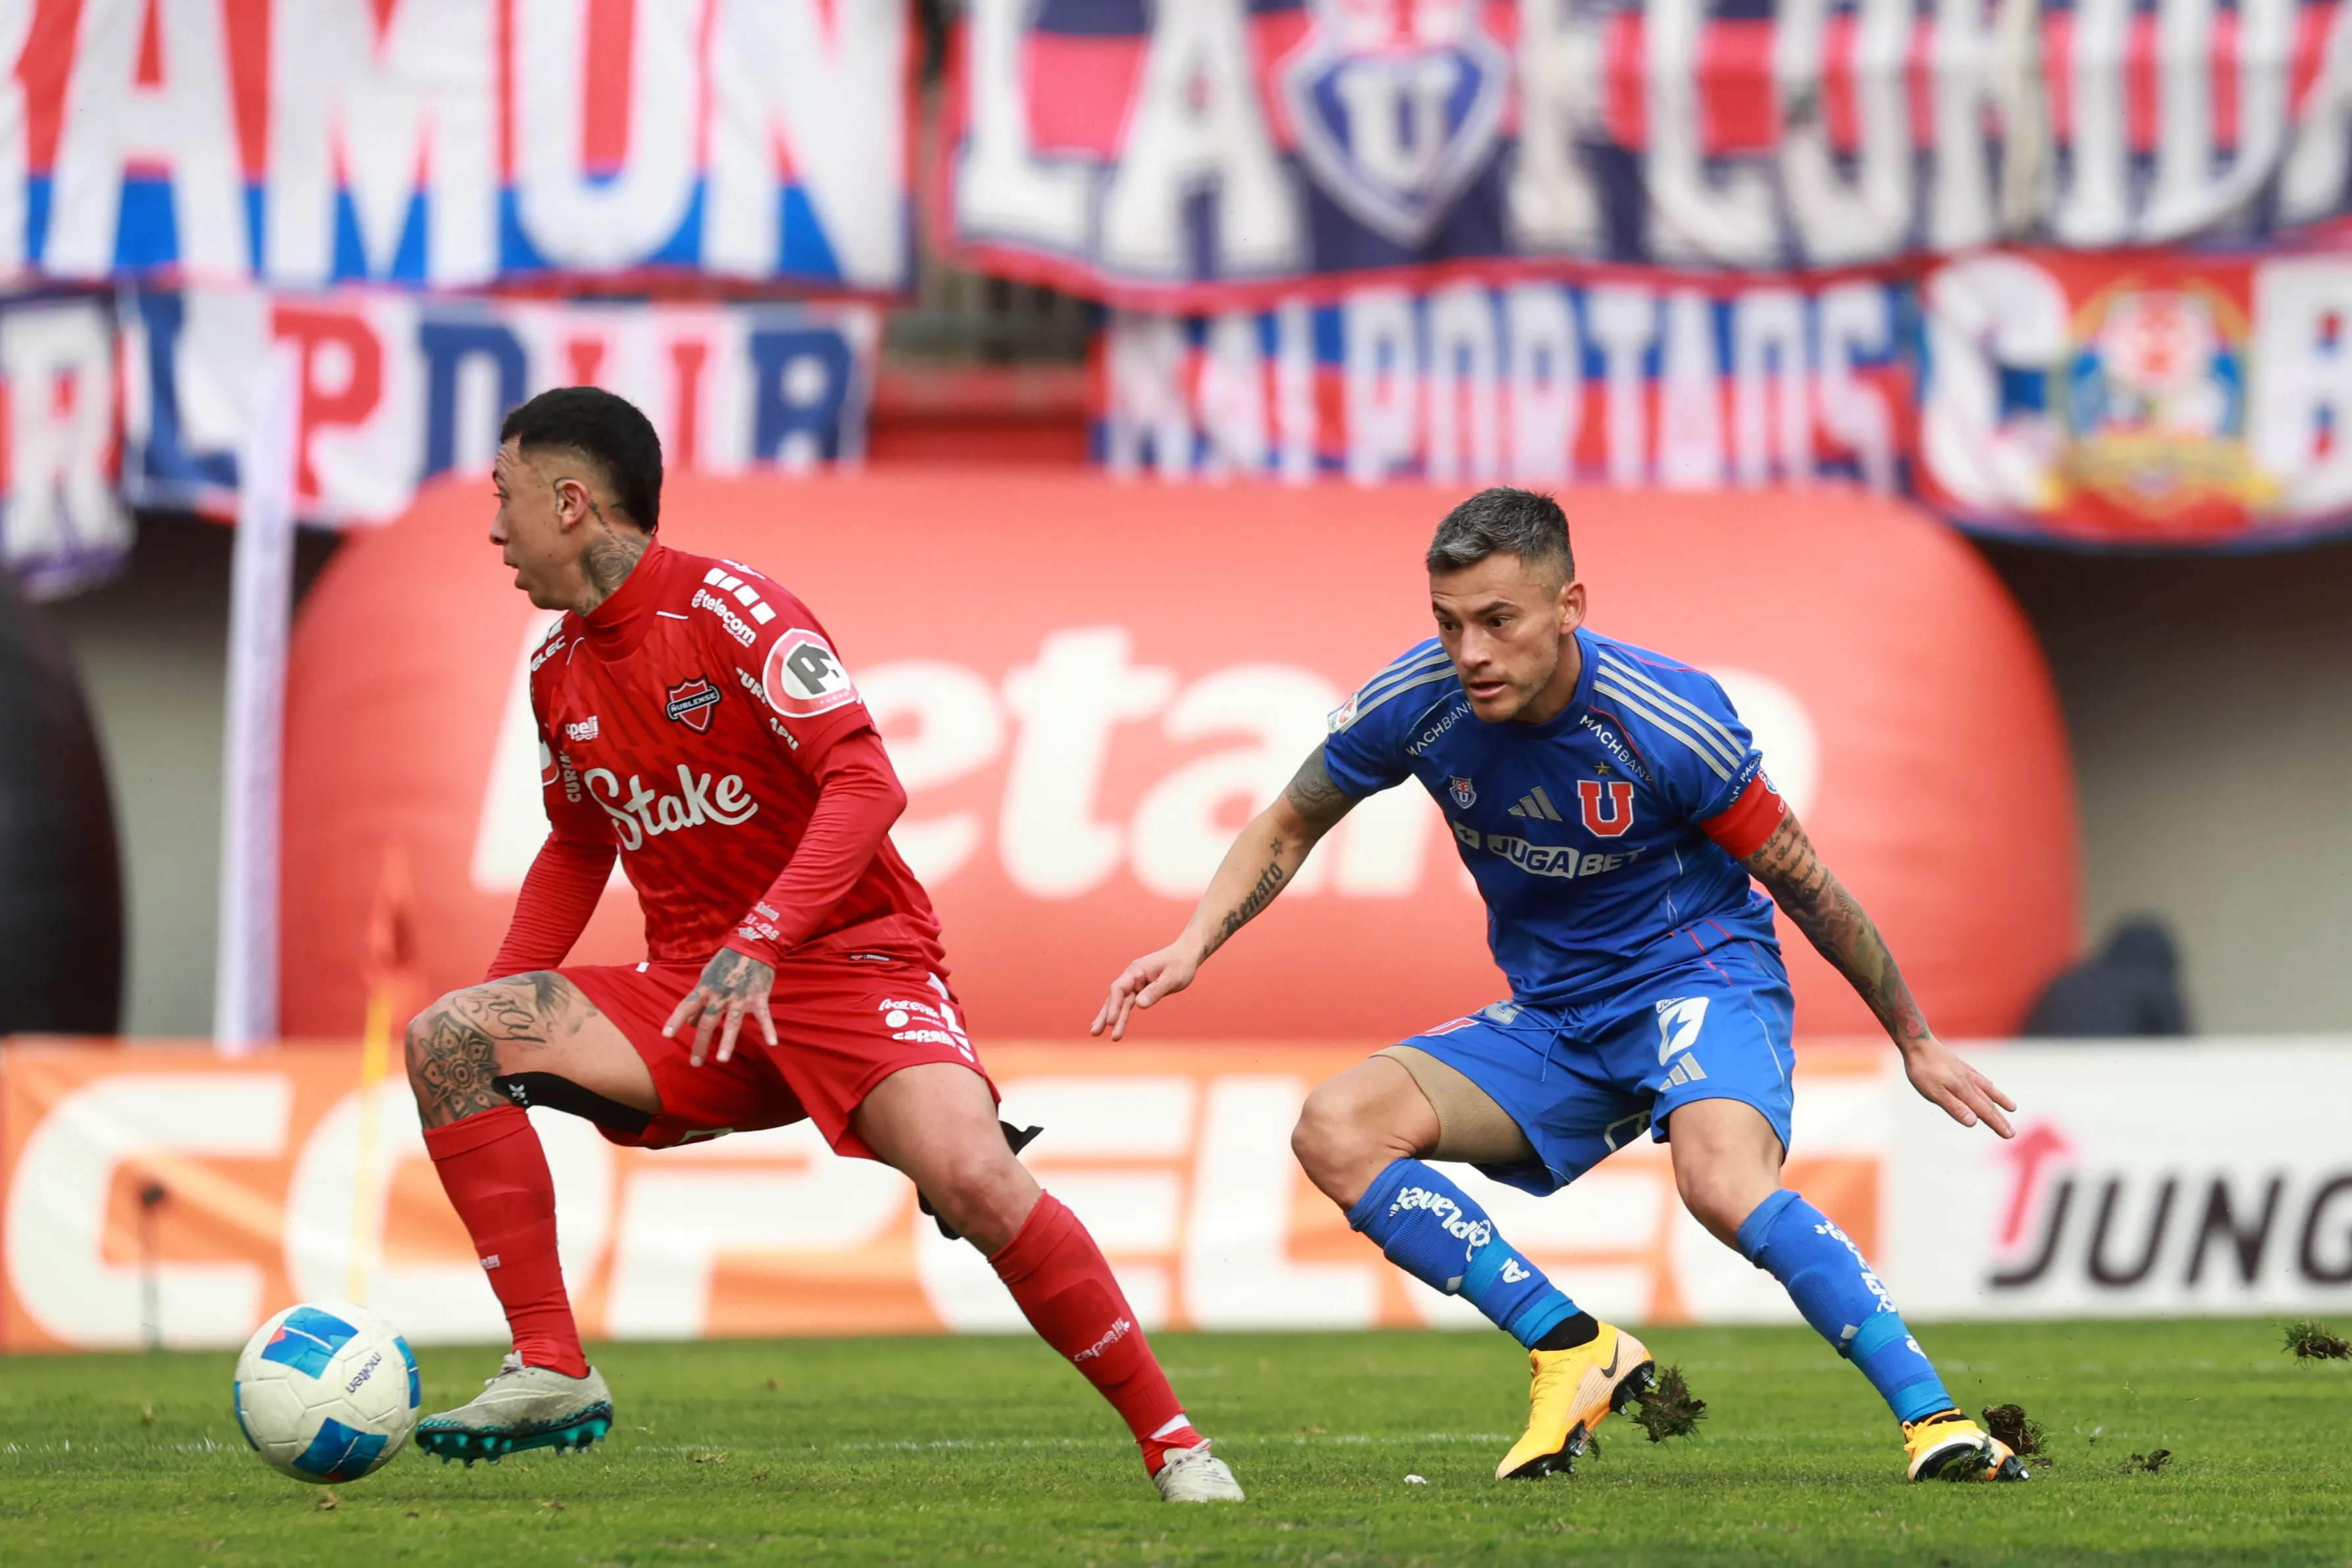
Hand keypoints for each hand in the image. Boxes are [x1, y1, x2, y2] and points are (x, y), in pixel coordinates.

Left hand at [662, 948, 777, 1065]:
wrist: (754, 945)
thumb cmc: (727, 961)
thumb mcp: (707, 976)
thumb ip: (700, 998)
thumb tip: (691, 1022)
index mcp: (705, 988)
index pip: (686, 1006)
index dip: (675, 1020)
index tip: (666, 1035)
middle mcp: (720, 995)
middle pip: (707, 1023)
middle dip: (700, 1044)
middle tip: (695, 1063)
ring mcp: (740, 997)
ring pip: (732, 1023)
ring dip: (727, 1042)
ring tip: (722, 1060)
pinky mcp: (758, 997)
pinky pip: (764, 1016)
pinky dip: (769, 1029)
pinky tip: (772, 1043)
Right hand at [1089, 942, 1201, 1041]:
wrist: (1186, 954)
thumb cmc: (1181, 965)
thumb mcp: (1172, 978)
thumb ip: (1156, 991)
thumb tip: (1139, 1005)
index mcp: (1137, 970)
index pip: (1119, 989)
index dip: (1114, 1006)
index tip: (1111, 1022)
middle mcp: (1131, 976)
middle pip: (1115, 997)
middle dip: (1105, 1015)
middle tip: (1095, 1033)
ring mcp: (1133, 982)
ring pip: (1118, 1002)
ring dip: (1108, 1017)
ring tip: (1095, 1033)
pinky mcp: (1138, 989)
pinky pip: (1125, 1003)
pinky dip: (1117, 1013)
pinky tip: (1109, 1023)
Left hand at [1901, 1033, 2015, 1137]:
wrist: (1918, 1042)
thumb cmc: (1923, 1070)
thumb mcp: (1935, 1093)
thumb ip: (1955, 1107)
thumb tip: (1974, 1122)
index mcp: (1964, 1091)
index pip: (1985, 1112)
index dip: (1997, 1124)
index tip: (2010, 1135)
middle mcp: (1969, 1082)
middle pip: (1988, 1103)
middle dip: (2000, 1119)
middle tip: (2012, 1132)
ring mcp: (1965, 1072)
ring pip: (1987, 1089)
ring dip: (2000, 1100)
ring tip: (2012, 1108)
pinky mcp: (1959, 1065)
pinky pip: (1979, 1077)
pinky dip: (1988, 1084)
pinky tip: (1990, 1084)